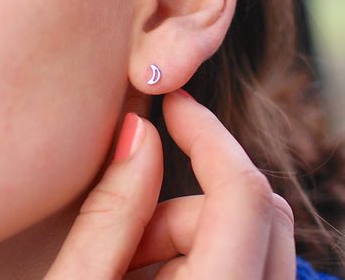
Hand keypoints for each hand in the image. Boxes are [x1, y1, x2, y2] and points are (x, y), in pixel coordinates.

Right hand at [45, 90, 295, 278]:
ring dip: (189, 232)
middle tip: (131, 227)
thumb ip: (110, 213)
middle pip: (254, 209)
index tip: (175, 103)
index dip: (207, 133)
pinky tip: (151, 276)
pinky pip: (248, 260)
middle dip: (190, 199)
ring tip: (129, 266)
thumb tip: (138, 132)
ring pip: (252, 235)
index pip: (242, 193)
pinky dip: (202, 254)